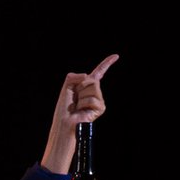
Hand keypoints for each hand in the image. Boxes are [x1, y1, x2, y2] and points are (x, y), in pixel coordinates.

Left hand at [43, 54, 115, 170]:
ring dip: (81, 96)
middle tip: (75, 99)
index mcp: (87, 86)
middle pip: (92, 79)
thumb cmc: (64, 109)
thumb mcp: (65, 88)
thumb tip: (86, 76)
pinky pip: (93, 99)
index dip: (106, 64)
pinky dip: (84, 103)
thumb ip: (72, 77)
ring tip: (77, 106)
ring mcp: (99, 100)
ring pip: (93, 88)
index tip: (116, 56)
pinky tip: (82, 110)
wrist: (64, 123)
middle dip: (80, 87)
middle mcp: (95, 92)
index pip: (98, 73)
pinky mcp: (101, 108)